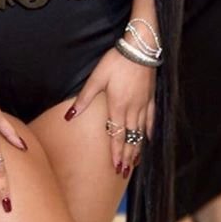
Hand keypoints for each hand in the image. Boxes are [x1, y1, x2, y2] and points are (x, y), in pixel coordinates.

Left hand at [64, 48, 154, 176]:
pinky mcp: (151, 98)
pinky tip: (148, 139)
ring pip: (140, 133)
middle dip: (127, 156)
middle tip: (124, 171)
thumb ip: (84, 98)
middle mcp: (132, 110)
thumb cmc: (116, 62)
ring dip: (137, 148)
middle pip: (129, 138)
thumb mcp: (96, 78)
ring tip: (136, 162)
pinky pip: (151, 119)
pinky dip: (149, 131)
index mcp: (116, 106)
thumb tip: (69, 116)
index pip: (116, 135)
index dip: (116, 152)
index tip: (116, 167)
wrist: (140, 50)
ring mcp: (143, 105)